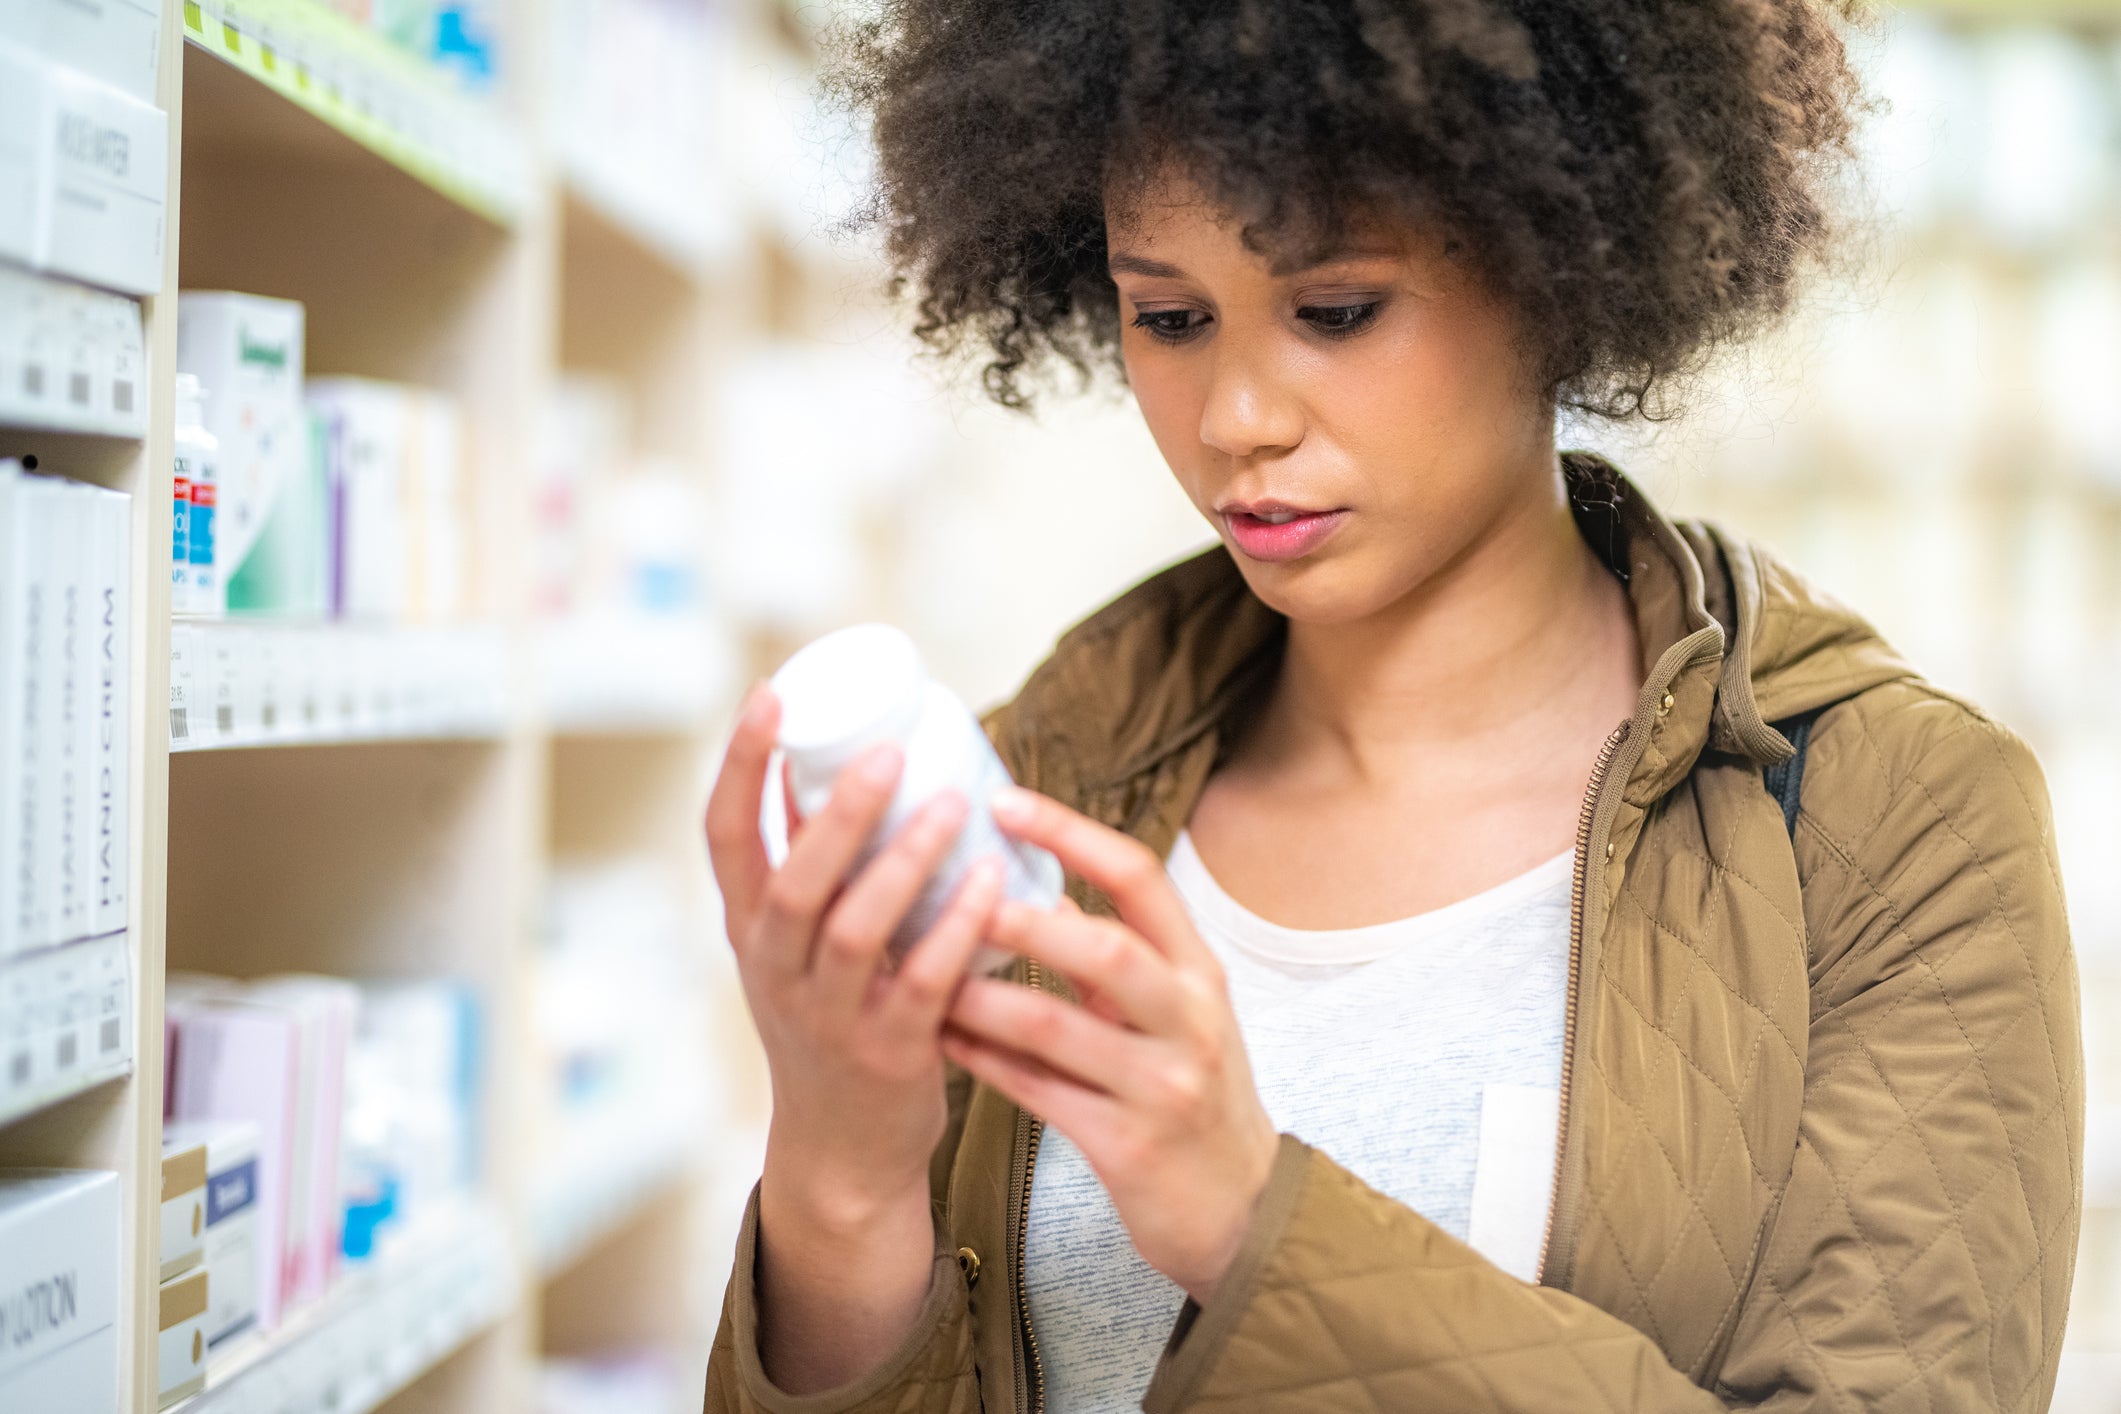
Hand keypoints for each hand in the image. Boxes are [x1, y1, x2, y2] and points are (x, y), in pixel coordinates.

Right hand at [706, 686, 1005, 1386]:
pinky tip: (990, 883)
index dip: (742, 763)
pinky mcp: (886, 1055)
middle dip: (835, 813)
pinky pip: (920, 985)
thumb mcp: (798, 944)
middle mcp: (774, 968)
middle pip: (791, 881)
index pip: (723, 835)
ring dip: (902, 864)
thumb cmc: (833, 1019)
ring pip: (853, 931)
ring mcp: (826, 1016)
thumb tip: (831, 755)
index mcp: (749, 928)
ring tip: (951, 807)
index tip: (771, 693)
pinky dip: (955, 932)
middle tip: (888, 754)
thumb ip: (815, 862)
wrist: (843, 1151)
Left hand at [942, 787, 1278, 1302]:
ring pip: (1056, 1028)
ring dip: (979, 998)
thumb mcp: (1175, 1013)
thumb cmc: (1195, 1094)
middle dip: (1022, 923)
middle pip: (1105, 949)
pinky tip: (937, 1040)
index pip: (1139, 877)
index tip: (1004, 802)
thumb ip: (1116, 957)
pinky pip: (1039, 1092)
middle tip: (954, 896)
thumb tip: (1045, 892)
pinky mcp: (1127, 1144)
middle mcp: (1187, 1018)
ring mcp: (1161, 1083)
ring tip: (919, 972)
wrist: (1239, 1209)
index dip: (1070, 833)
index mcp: (1197, 970)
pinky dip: (983, 1062)